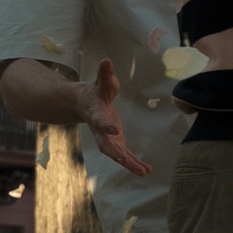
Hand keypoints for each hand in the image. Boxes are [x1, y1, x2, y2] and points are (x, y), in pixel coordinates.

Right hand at [76, 56, 144, 174]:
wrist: (85, 104)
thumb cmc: (96, 91)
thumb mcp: (101, 82)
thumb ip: (104, 74)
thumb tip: (106, 60)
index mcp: (95, 114)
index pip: (100, 121)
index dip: (106, 125)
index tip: (114, 129)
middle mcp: (99, 130)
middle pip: (106, 144)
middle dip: (116, 153)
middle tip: (125, 161)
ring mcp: (107, 138)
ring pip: (117, 154)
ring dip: (129, 163)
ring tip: (143, 172)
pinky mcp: (115, 142)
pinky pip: (125, 155)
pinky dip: (134, 163)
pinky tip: (147, 170)